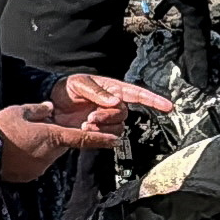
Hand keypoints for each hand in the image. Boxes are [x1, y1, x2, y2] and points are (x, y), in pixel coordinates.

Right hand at [0, 102, 123, 181]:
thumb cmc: (0, 129)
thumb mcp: (21, 111)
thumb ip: (40, 109)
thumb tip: (50, 108)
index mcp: (53, 136)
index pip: (83, 138)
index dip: (101, 139)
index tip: (115, 141)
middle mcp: (51, 155)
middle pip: (62, 145)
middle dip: (56, 137)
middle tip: (36, 129)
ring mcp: (40, 167)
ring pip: (49, 155)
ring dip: (42, 147)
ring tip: (21, 140)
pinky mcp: (30, 175)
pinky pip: (37, 164)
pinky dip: (32, 157)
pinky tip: (16, 151)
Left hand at [52, 72, 172, 134]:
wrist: (51, 105)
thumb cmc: (65, 88)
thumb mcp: (78, 83)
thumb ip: (97, 92)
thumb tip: (115, 101)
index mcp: (113, 89)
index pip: (137, 93)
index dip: (153, 99)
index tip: (168, 106)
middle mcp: (113, 104)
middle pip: (123, 114)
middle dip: (108, 117)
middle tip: (90, 117)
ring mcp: (107, 119)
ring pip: (117, 127)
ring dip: (103, 127)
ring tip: (86, 124)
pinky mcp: (100, 131)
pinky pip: (109, 136)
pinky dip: (99, 135)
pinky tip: (87, 130)